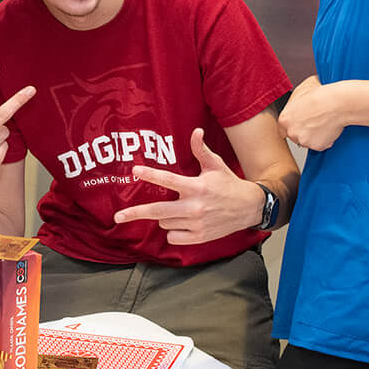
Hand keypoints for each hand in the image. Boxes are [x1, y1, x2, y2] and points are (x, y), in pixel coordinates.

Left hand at [114, 127, 260, 244]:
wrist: (249, 208)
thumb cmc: (229, 184)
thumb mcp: (216, 165)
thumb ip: (201, 150)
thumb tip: (196, 131)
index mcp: (196, 187)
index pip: (169, 180)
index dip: (150, 175)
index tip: (135, 171)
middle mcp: (194, 206)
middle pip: (158, 211)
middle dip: (136, 213)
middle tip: (118, 216)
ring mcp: (196, 224)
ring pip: (164, 222)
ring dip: (165, 216)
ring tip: (180, 209)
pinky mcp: (199, 237)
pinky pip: (173, 236)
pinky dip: (173, 231)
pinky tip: (183, 223)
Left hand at [279, 75, 344, 150]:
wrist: (336, 103)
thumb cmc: (321, 95)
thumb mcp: (301, 90)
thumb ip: (294, 101)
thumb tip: (298, 100)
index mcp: (284, 119)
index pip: (283, 128)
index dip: (294, 125)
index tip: (301, 122)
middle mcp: (291, 132)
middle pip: (294, 136)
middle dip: (303, 131)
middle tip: (314, 122)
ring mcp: (304, 140)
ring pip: (307, 141)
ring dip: (314, 136)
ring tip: (323, 123)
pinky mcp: (317, 146)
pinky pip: (320, 145)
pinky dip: (325, 140)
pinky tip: (329, 128)